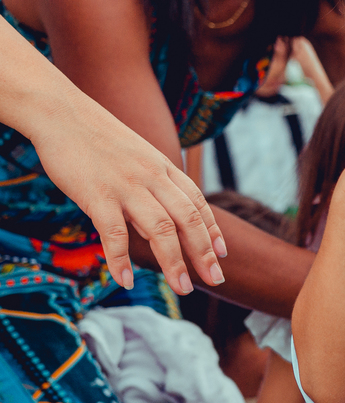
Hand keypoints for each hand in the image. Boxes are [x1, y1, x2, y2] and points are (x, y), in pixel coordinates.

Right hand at [32, 96, 223, 294]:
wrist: (63, 113)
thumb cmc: (98, 137)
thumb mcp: (138, 154)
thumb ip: (153, 179)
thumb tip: (162, 207)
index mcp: (164, 167)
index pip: (197, 202)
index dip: (212, 230)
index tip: (222, 254)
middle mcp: (152, 177)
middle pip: (188, 220)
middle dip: (204, 253)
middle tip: (215, 280)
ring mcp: (126, 187)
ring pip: (161, 229)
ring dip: (174, 262)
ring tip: (182, 289)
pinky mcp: (97, 196)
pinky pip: (114, 234)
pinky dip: (121, 260)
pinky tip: (126, 280)